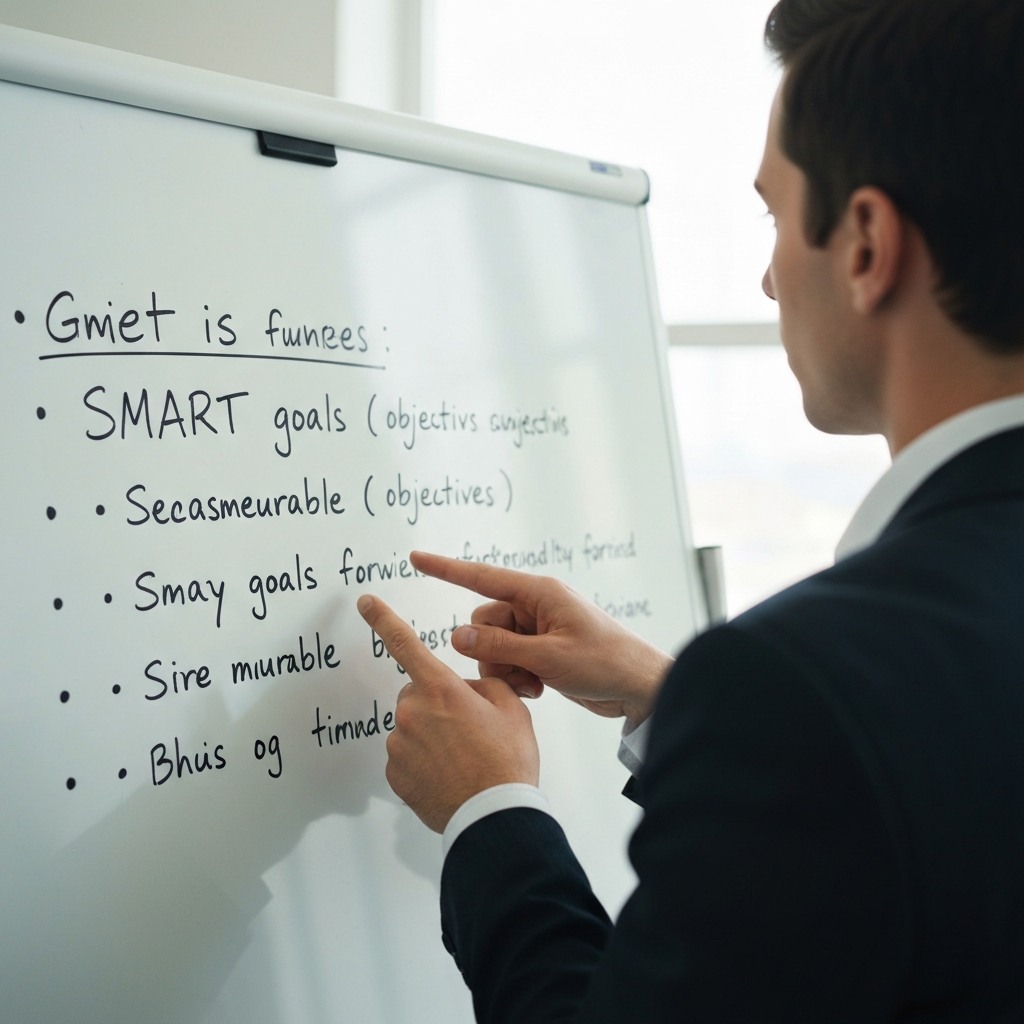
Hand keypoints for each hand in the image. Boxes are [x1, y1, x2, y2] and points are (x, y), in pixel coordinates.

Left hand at [357, 593, 539, 832]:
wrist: (494, 816)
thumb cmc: (507, 761)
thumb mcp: (511, 708)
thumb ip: (485, 685)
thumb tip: (467, 689)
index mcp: (440, 689)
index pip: (405, 643)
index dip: (383, 619)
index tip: (365, 601)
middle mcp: (412, 712)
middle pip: (417, 695)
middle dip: (437, 704)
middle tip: (469, 729)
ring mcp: (399, 745)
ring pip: (413, 728)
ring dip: (432, 736)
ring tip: (465, 758)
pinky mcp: (395, 775)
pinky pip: (407, 757)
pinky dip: (424, 762)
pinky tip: (449, 774)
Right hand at [409, 552, 673, 723]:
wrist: (640, 686)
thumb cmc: (606, 662)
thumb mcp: (548, 657)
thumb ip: (499, 647)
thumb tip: (458, 636)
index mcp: (539, 593)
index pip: (481, 577)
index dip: (445, 568)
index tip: (415, 557)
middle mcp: (536, 606)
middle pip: (484, 622)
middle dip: (491, 652)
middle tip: (522, 672)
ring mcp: (538, 629)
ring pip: (492, 646)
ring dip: (505, 670)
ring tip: (536, 683)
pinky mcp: (542, 650)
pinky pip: (508, 661)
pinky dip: (517, 677)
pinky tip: (540, 688)